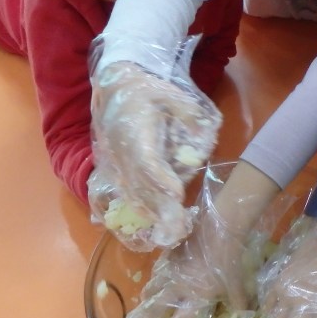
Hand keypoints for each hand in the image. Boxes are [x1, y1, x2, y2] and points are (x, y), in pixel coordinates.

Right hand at [90, 59, 220, 248]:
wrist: (113, 85)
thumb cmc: (145, 89)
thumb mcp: (169, 92)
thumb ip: (187, 111)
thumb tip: (205, 130)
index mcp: (134, 133)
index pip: (146, 162)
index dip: (160, 180)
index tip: (177, 195)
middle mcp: (120, 153)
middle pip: (138, 186)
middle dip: (160, 209)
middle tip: (179, 228)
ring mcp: (113, 163)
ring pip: (130, 194)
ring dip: (150, 215)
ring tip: (172, 232)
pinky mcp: (111, 169)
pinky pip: (122, 194)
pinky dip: (137, 210)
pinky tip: (151, 226)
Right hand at [122, 216, 247, 317]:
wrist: (217, 228)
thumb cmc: (229, 259)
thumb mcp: (237, 284)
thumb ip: (240, 301)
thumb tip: (248, 314)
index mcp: (194, 299)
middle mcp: (177, 288)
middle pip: (152, 309)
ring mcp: (170, 271)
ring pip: (151, 288)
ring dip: (146, 298)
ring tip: (142, 303)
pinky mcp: (168, 255)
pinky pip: (157, 271)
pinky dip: (154, 278)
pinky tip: (156, 278)